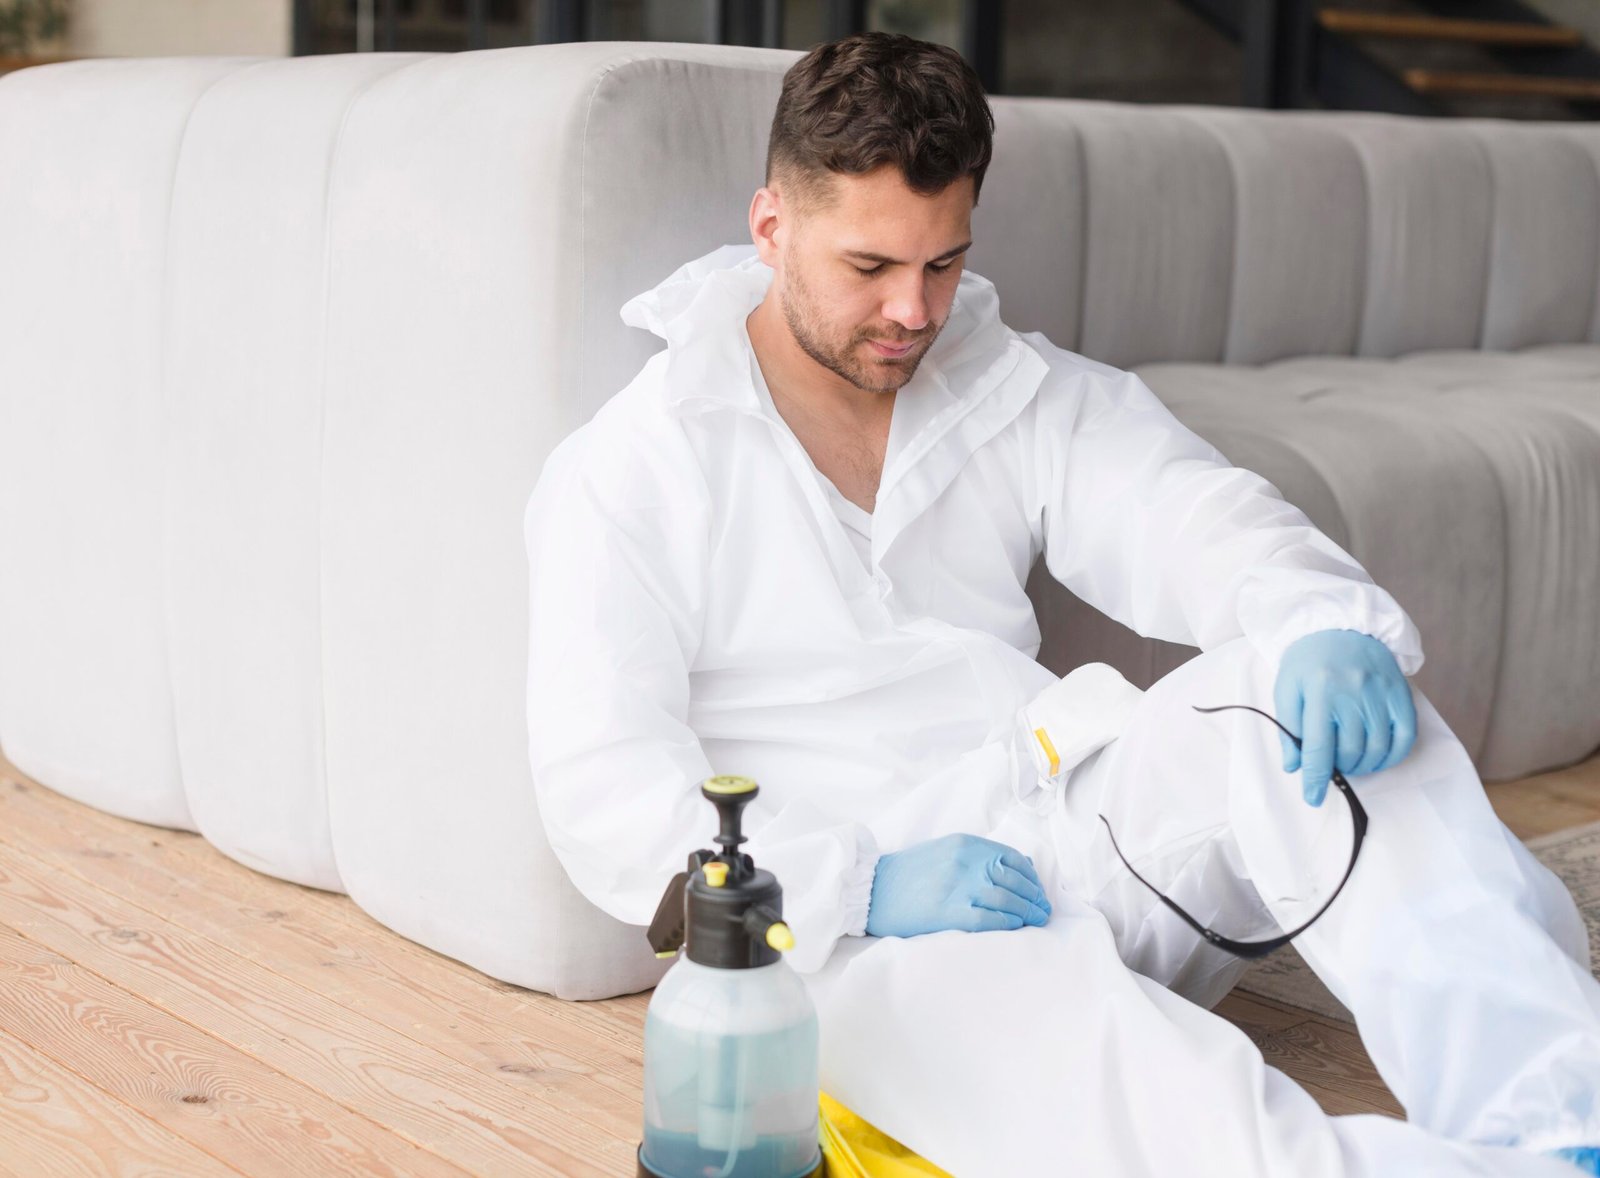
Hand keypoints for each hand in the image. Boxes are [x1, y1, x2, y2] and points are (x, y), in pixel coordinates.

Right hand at [865, 833, 1051, 937]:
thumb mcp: (945, 851)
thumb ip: (979, 855)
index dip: (1031, 876)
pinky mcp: (949, 913)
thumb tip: (1022, 864)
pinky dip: (1008, 923)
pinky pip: (989, 919)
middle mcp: (964, 862)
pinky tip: (1015, 927)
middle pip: (1014, 879)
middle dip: (1034, 896)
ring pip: (1007, 899)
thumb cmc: (908, 873)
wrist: (871, 890)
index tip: (1037, 890)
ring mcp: (957, 887)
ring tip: (1034, 920)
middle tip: (1043, 910)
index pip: (1011, 857)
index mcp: (964, 844)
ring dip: (1027, 912)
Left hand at [1274, 629, 1417, 806]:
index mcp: (1320, 691)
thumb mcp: (1286, 690)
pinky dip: (1392, 755)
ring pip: (1377, 748)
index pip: (1319, 747)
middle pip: (1350, 751)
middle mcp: (1353, 693)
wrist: (1340, 626)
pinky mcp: (1401, 694)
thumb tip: (1294, 766)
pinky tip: (1377, 756)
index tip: (1313, 798)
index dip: (1316, 778)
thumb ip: (1288, 729)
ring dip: (1363, 766)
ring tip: (1350, 762)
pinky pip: (1404, 736)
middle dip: (1338, 768)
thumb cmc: (1308, 662)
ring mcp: (1381, 693)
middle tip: (1330, 766)